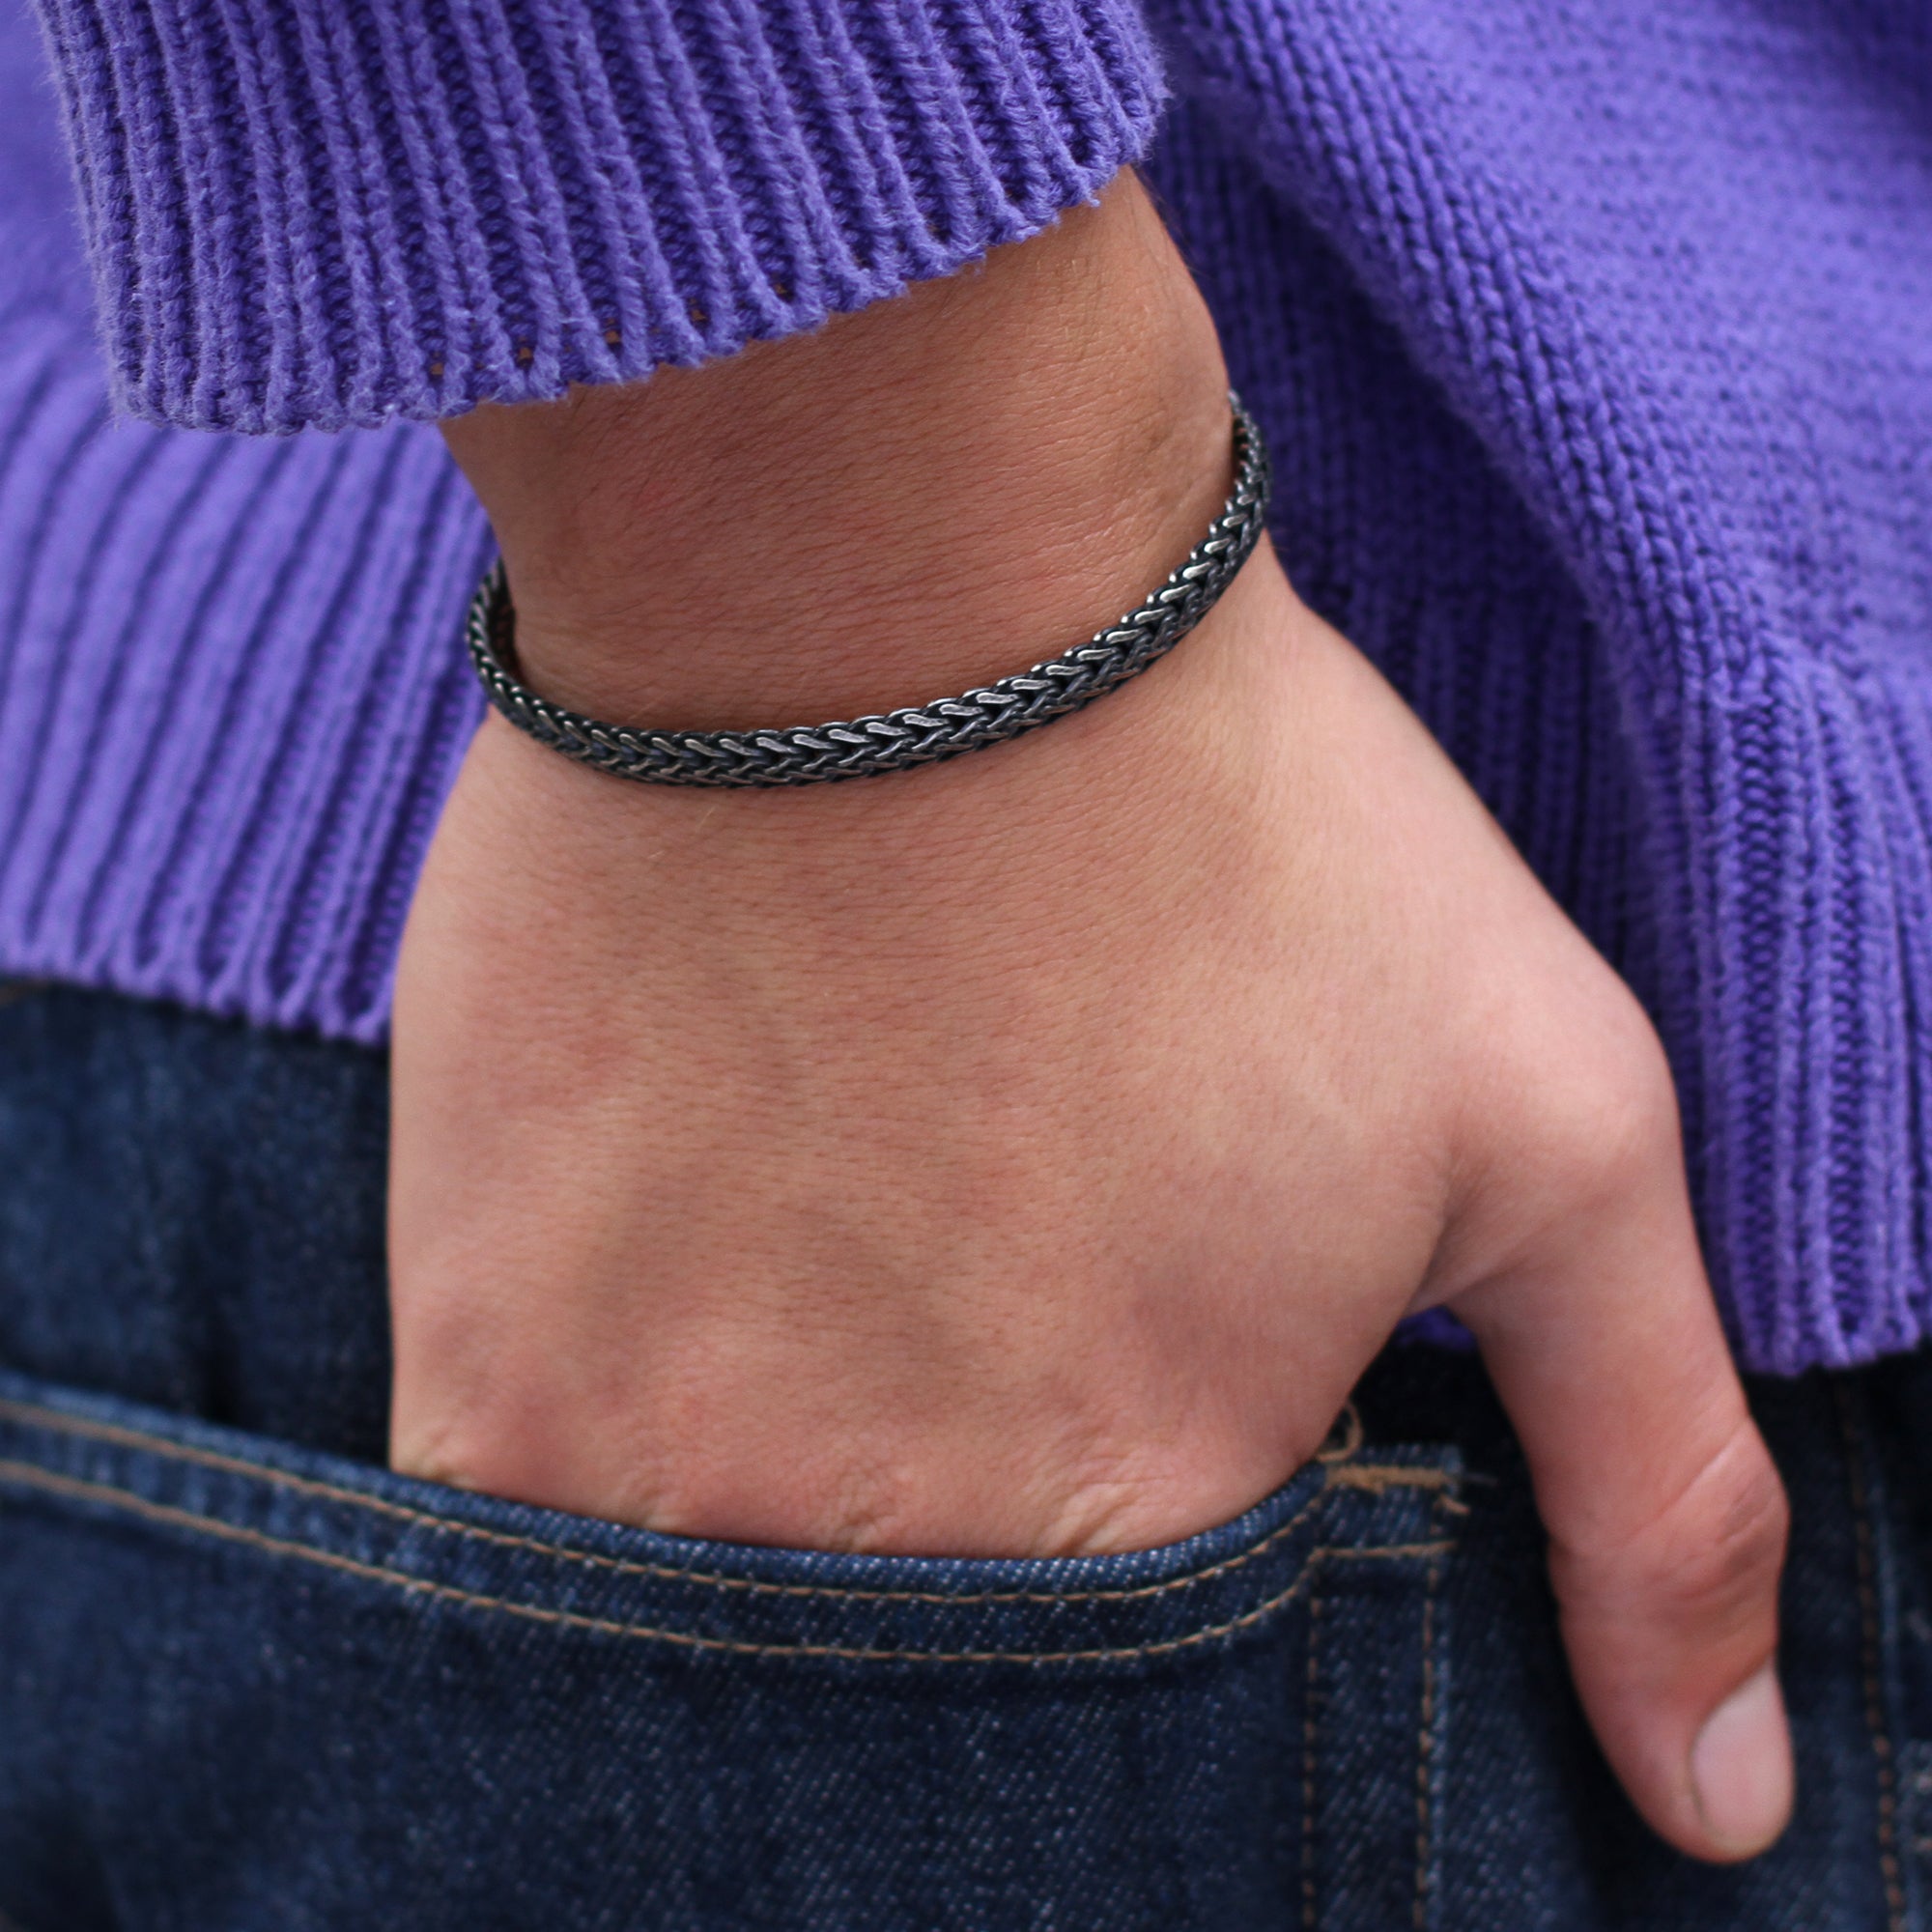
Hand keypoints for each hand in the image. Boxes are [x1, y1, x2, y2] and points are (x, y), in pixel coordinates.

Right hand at [389, 175, 1792, 1861]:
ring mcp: (647, 1473)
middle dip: (984, 1521)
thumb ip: (1655, 1490)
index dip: (1161, 1546)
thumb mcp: (1548, 1124)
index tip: (1126, 1371)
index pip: (1162, 1736)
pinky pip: (544, 1542)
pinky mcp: (479, 1363)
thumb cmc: (1233, 824)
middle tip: (984, 1276)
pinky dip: (638, 1450)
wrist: (881, 580)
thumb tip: (1717, 1803)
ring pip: (737, 1632)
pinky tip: (709, 1260)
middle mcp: (882, 1561)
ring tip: (854, 1244)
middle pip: (941, 1689)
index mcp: (1147, 1530)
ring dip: (804, 1485)